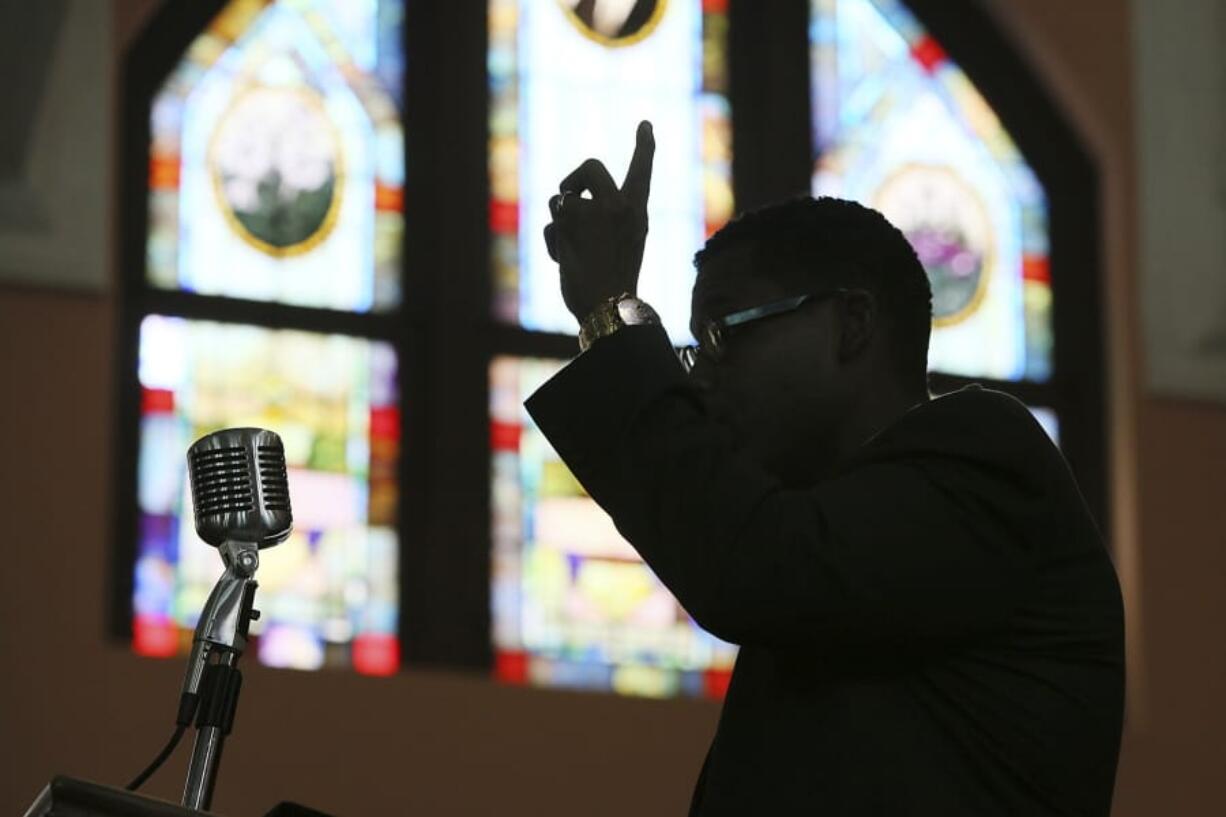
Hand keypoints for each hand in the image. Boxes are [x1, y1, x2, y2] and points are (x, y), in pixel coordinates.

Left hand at [544, 120, 654, 320]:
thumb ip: (610, 218)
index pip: (642, 172)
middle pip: (590, 166)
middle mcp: (618, 205)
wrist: (608, 306)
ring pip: (561, 198)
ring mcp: (593, 208)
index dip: (644, 147)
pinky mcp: (569, 217)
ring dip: (560, 221)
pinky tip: (565, 261)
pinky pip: (551, 221)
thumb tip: (567, 200)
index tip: (645, 125)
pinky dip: (553, 240)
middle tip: (570, 200)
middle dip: (572, 181)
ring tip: (572, 249)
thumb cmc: (614, 281)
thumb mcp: (625, 245)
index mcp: (637, 212)